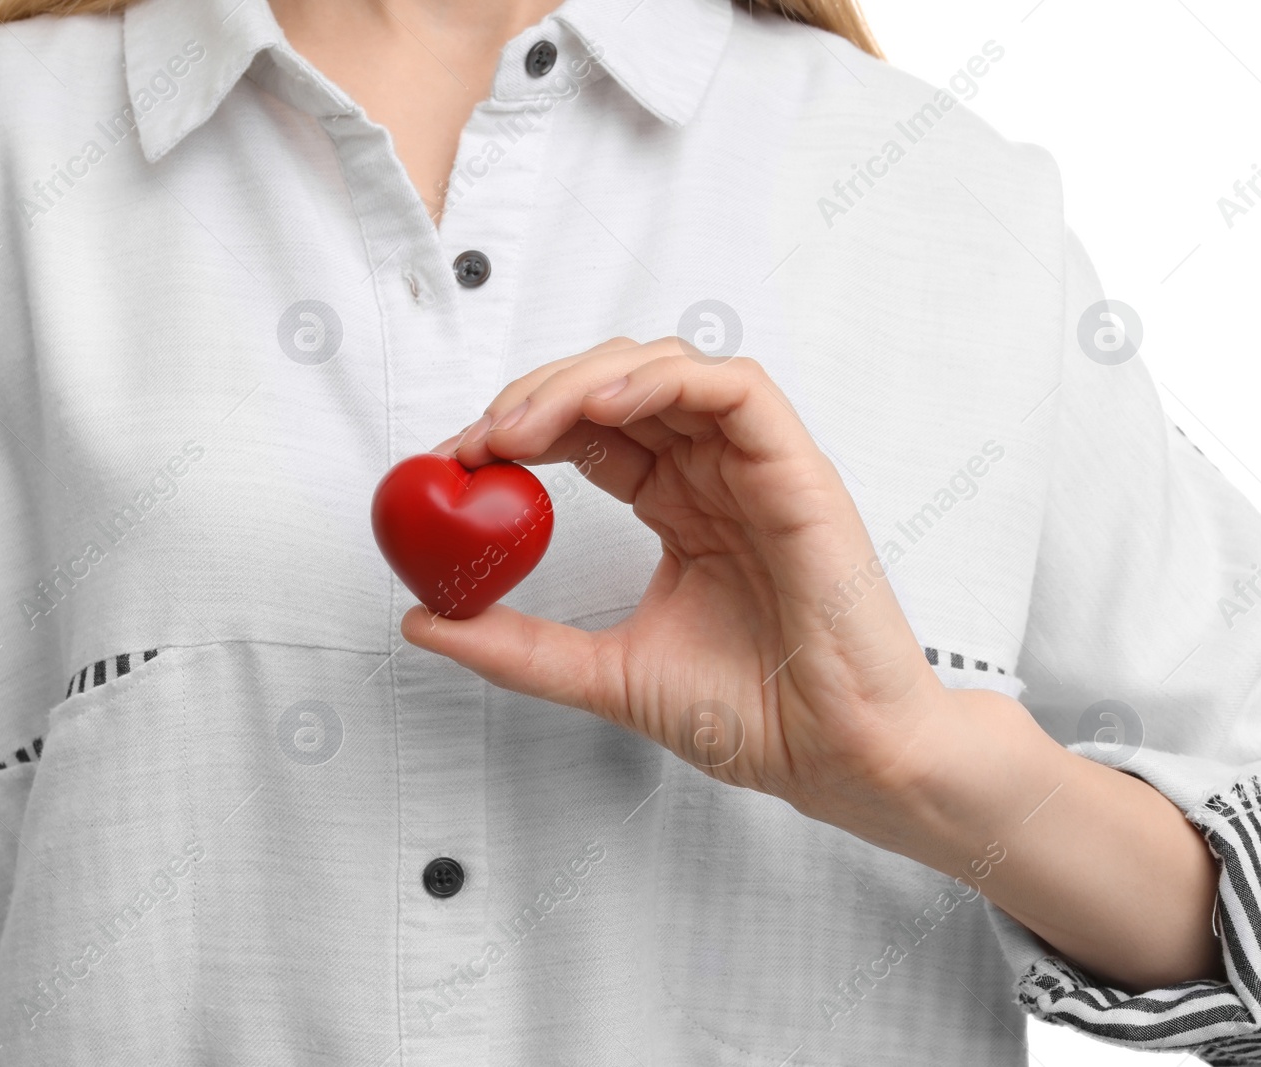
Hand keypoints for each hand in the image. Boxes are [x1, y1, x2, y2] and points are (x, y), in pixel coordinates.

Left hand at [401, 336, 952, 842]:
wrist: (836, 758)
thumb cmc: (753, 717)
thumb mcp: (603, 674)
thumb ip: (517, 646)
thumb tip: (424, 619)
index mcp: (678, 508)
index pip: (587, 434)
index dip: (517, 430)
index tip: (453, 462)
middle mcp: (714, 476)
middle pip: (615, 388)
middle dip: (536, 397)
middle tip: (477, 442)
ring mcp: (756, 468)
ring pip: (666, 370)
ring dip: (584, 380)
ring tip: (522, 426)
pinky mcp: (797, 469)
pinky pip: (734, 389)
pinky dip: (663, 382)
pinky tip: (601, 408)